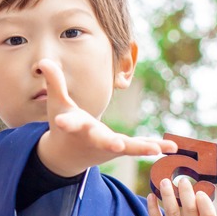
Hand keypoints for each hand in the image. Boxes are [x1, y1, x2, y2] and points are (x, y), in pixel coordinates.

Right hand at [38, 59, 176, 176]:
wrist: (66, 155)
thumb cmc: (62, 123)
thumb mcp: (56, 103)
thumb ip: (54, 81)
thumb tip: (44, 60)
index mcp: (74, 127)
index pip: (69, 123)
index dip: (66, 122)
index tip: (62, 122)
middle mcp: (92, 139)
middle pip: (101, 140)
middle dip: (109, 142)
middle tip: (116, 146)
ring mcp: (107, 146)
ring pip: (125, 148)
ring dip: (140, 148)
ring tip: (156, 149)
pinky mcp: (120, 148)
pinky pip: (138, 148)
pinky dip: (153, 147)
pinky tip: (171, 148)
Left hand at [148, 176, 215, 215]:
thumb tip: (193, 192)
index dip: (204, 201)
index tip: (199, 191)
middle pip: (189, 210)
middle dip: (185, 191)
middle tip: (182, 180)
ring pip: (171, 212)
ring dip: (167, 194)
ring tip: (164, 181)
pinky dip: (153, 206)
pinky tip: (151, 195)